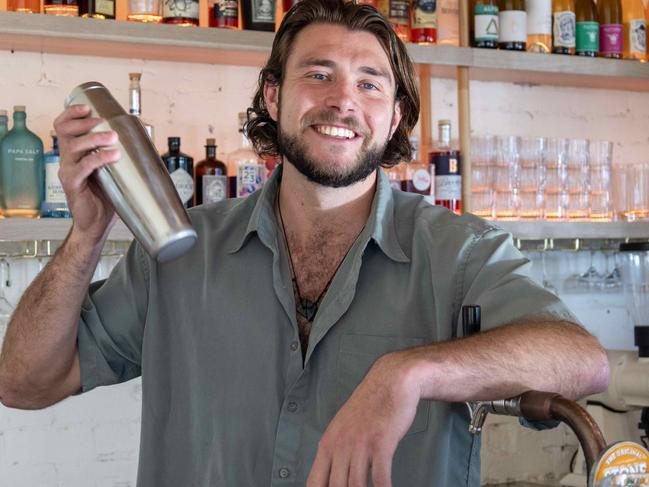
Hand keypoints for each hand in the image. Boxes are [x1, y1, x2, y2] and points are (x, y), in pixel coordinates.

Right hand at [54, 104, 120, 243]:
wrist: (96, 223)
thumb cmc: (105, 196)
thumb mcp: (112, 169)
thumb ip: (119, 152)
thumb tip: (145, 134)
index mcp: (74, 153)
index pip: (64, 126)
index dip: (71, 114)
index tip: (87, 107)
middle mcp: (67, 159)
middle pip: (66, 132)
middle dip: (85, 123)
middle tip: (104, 122)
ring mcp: (68, 171)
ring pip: (74, 147)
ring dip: (95, 139)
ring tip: (113, 138)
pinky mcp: (72, 185)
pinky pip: (82, 167)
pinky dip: (99, 159)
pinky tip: (113, 156)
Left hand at [307, 352, 421, 486]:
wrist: (391, 381)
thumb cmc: (370, 406)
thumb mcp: (344, 426)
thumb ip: (337, 450)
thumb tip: (333, 477)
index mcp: (327, 443)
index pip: (314, 483)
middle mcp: (340, 445)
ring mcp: (360, 444)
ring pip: (356, 486)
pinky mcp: (381, 443)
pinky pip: (380, 477)